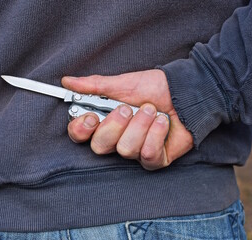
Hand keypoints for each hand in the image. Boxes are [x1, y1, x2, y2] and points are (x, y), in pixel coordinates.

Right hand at [62, 69, 192, 169]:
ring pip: (125, 149)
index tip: (91, 116)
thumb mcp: (122, 83)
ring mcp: (135, 151)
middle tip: (128, 108)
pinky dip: (156, 133)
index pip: (80, 135)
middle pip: (99, 146)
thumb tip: (66, 81)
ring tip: (151, 110)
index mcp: (104, 121)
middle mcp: (116, 139)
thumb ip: (94, 85)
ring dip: (140, 125)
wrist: (185, 92)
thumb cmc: (153, 87)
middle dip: (115, 125)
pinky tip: (163, 122)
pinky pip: (147, 154)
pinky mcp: (154, 159)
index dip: (81, 130)